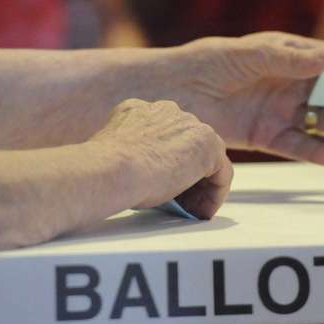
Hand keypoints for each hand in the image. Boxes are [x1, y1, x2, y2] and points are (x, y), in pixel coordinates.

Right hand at [90, 99, 232, 218]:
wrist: (111, 169)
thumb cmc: (103, 170)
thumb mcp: (111, 154)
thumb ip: (127, 155)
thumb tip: (134, 176)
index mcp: (138, 110)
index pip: (162, 135)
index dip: (163, 163)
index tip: (159, 187)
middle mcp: (166, 110)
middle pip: (186, 144)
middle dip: (184, 172)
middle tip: (178, 203)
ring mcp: (189, 125)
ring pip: (204, 157)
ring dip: (200, 185)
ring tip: (190, 211)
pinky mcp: (207, 145)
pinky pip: (221, 173)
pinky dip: (214, 194)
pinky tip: (201, 212)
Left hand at [163, 32, 323, 164]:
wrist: (170, 93)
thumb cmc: (206, 62)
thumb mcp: (248, 53)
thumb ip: (288, 57)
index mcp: (287, 56)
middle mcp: (287, 84)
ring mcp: (277, 110)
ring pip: (319, 121)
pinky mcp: (263, 135)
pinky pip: (295, 144)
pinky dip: (314, 151)